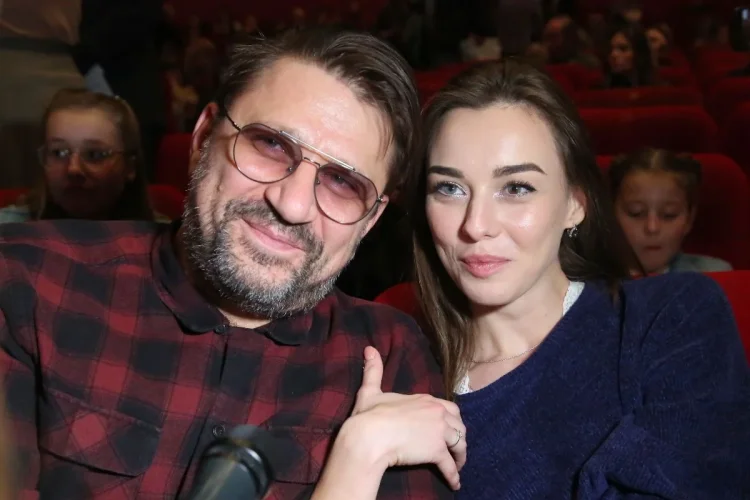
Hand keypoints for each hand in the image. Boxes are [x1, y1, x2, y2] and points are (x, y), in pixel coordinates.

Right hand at [344, 346, 466, 489]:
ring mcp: (439, 431)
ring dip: (460, 455)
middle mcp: (437, 412)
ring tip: (457, 465)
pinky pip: (450, 465)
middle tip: (456, 448)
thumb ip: (374, 371)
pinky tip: (455, 483)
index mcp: (425, 399)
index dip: (451, 419)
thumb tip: (369, 349)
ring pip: (459, 443)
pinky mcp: (436, 451)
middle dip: (459, 436)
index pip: (449, 407)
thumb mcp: (371, 391)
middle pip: (459, 424)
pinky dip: (454, 475)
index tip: (448, 429)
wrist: (369, 436)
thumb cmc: (368, 416)